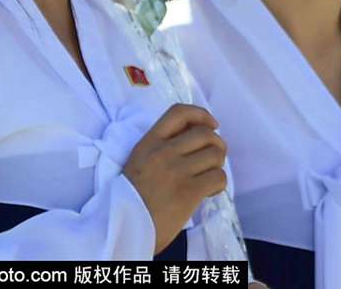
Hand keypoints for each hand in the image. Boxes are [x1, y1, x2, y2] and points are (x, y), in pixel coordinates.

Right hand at [123, 104, 227, 253]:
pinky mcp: (188, 191)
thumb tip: (199, 137)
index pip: (179, 112)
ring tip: (208, 177)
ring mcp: (176, 171)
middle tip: (212, 158)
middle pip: (206, 133)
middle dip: (217, 144)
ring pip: (216, 154)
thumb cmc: (131, 198)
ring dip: (218, 165)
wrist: (121, 229)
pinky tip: (208, 192)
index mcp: (148, 143)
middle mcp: (163, 152)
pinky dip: (218, 184)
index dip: (201, 114)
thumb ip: (164, 147)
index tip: (211, 125)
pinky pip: (218, 177)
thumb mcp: (140, 162)